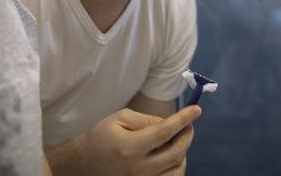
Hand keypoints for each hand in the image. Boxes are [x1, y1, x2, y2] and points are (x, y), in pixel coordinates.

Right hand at [47, 105, 201, 175]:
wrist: (83, 165)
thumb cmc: (101, 138)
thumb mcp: (119, 119)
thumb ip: (145, 120)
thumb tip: (169, 123)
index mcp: (130, 147)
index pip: (165, 131)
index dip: (184, 119)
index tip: (196, 109)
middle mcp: (138, 169)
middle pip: (177, 152)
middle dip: (188, 135)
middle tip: (189, 124)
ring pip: (178, 170)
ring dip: (183, 152)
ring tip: (177, 140)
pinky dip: (177, 167)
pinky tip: (171, 156)